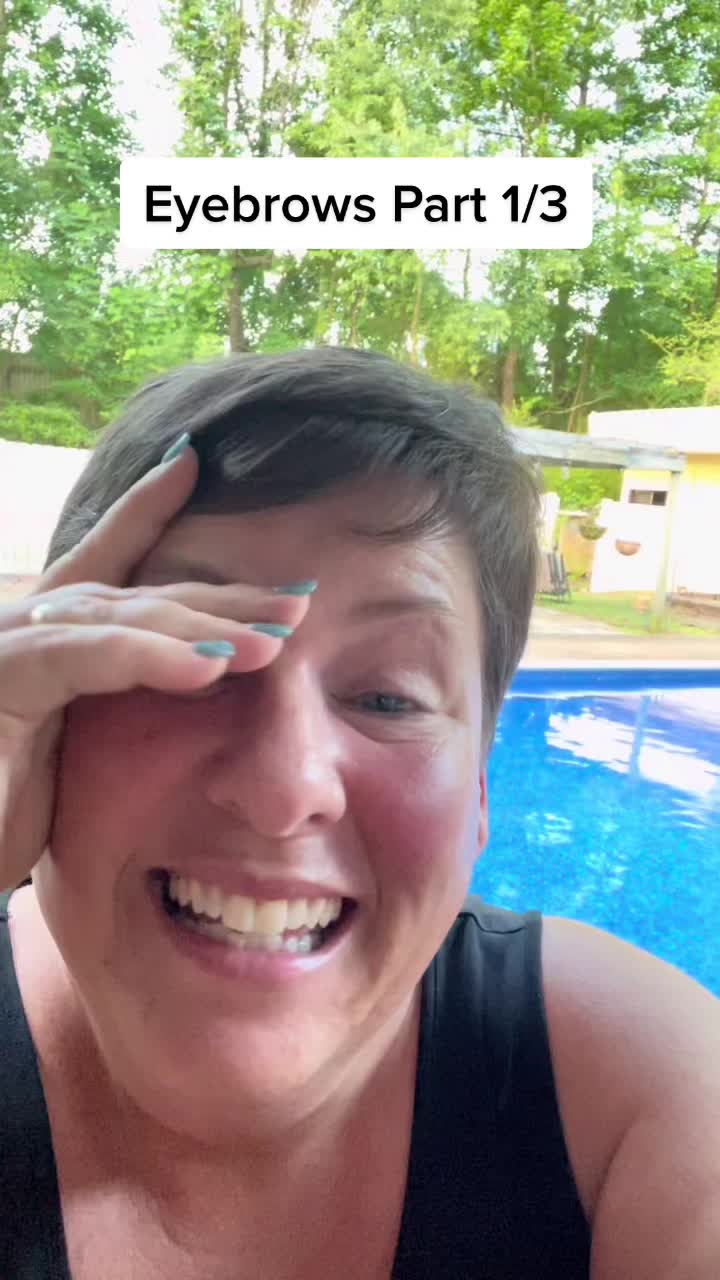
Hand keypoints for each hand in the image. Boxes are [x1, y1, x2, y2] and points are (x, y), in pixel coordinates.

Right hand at [0, 442, 311, 890]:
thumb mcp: (77, 756)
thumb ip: (120, 710)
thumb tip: (207, 684)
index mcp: (49, 639)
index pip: (107, 565)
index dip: (144, 509)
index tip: (191, 461)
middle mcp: (29, 627)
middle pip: (139, 594)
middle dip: (221, 596)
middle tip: (299, 598)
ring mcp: (12, 644)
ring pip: (124, 617)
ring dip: (206, 626)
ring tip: (275, 640)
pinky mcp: (5, 677)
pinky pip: (89, 657)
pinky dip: (151, 657)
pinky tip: (208, 667)